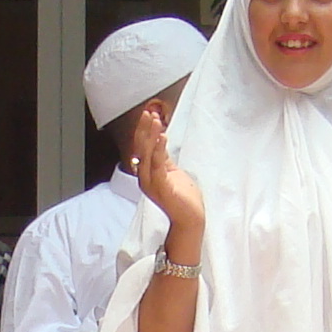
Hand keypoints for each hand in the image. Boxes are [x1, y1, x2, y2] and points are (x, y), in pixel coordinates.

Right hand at [128, 108, 203, 242]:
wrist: (190, 218)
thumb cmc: (182, 197)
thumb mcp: (171, 172)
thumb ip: (163, 158)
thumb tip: (159, 141)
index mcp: (146, 173)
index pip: (141, 148)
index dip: (143, 131)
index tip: (148, 115)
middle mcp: (144, 178)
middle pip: (140, 149)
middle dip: (144, 129)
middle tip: (149, 113)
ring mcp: (151, 184)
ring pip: (147, 155)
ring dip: (151, 136)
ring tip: (155, 121)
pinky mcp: (161, 188)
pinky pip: (157, 166)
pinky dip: (159, 150)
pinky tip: (162, 138)